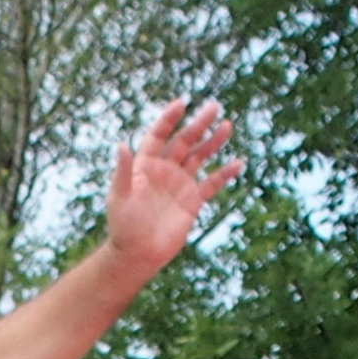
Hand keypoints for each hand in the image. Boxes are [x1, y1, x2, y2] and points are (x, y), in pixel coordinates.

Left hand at [103, 99, 240, 279]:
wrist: (137, 255)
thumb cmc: (123, 226)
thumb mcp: (119, 197)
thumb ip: (122, 171)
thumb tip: (121, 145)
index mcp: (146, 165)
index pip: (158, 135)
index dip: (168, 119)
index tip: (181, 104)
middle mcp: (165, 171)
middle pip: (184, 141)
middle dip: (198, 124)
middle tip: (213, 107)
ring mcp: (180, 184)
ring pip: (200, 156)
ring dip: (213, 142)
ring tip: (226, 126)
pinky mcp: (192, 201)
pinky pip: (211, 183)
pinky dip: (224, 174)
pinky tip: (238, 163)